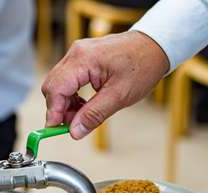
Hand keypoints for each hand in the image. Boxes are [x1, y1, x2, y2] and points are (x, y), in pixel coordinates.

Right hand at [42, 31, 168, 138]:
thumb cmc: (142, 66)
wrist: (154, 47)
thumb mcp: (119, 96)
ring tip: (81, 117)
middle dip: (58, 109)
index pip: (56, 89)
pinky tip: (83, 106)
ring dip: (65, 104)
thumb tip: (75, 131)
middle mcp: (76, 53)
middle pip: (53, 86)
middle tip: (72, 126)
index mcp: (83, 60)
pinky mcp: (83, 58)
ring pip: (58, 84)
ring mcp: (78, 54)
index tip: (55, 130)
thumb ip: (93, 115)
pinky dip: (71, 96)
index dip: (53, 112)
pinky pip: (67, 79)